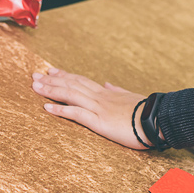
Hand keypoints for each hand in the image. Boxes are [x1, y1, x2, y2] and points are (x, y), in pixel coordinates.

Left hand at [31, 67, 148, 148]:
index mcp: (106, 93)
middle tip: (35, 75)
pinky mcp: (99, 121)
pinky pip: (76, 114)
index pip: (81, 81)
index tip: (52, 71)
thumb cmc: (147, 112)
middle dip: (52, 80)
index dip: (65, 76)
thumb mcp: (131, 97)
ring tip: (35, 86)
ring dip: (51, 90)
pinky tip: (46, 108)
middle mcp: (99, 97)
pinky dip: (60, 110)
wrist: (158, 120)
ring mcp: (98, 108)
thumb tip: (108, 84)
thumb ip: (118, 91)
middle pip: (71, 85)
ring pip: (70, 95)